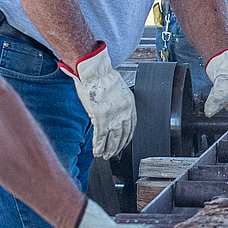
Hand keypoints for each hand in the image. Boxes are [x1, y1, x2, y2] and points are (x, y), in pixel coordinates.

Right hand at [59, 43, 135, 158]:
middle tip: (113, 154)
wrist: (95, 71)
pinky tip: (97, 151)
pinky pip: (101, 136)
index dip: (128, 136)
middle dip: (118, 146)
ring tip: (105, 156)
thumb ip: (116, 105)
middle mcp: (124, 112)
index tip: (124, 142)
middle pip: (123, 134)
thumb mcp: (117, 91)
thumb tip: (110, 116)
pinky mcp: (101, 118)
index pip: (132, 125)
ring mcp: (113, 116)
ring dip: (109, 149)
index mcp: (129, 104)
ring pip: (113, 138)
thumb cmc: (102, 77)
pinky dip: (99, 146)